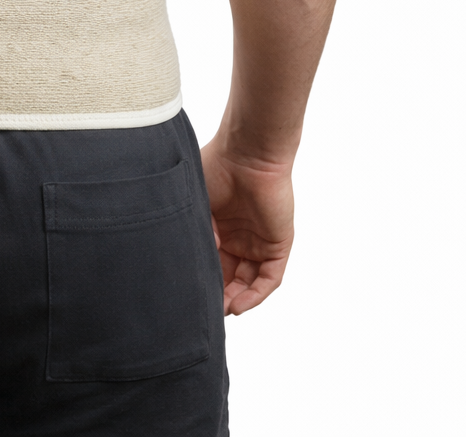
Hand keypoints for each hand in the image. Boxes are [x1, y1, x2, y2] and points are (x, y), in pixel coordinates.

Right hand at [200, 139, 293, 314]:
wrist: (245, 153)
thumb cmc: (215, 168)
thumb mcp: (196, 205)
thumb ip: (195, 233)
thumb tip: (194, 264)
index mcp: (218, 227)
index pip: (211, 262)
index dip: (201, 279)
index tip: (187, 295)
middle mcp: (239, 237)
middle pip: (229, 277)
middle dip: (217, 296)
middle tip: (202, 310)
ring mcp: (259, 242)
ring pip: (249, 282)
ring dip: (235, 300)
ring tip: (219, 312)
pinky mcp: (277, 245)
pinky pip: (268, 278)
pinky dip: (254, 295)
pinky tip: (238, 305)